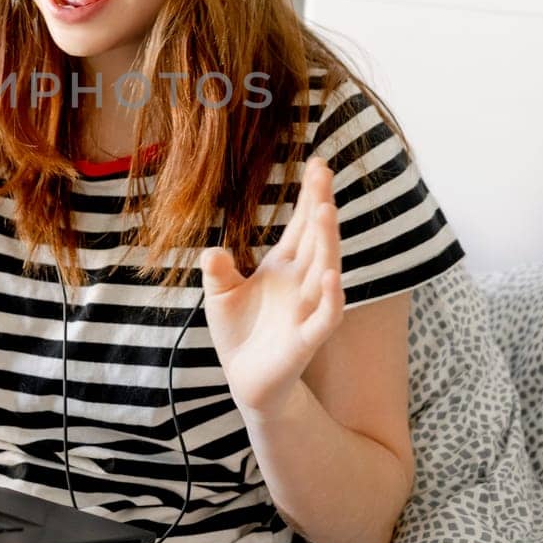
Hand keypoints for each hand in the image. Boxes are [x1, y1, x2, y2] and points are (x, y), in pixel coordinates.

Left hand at [199, 156, 344, 418]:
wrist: (246, 379)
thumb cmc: (239, 332)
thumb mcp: (220, 296)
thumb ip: (218, 272)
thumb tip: (212, 251)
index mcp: (283, 266)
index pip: (301, 225)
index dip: (310, 196)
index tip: (317, 163)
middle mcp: (301, 282)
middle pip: (316, 238)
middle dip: (320, 206)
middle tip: (323, 174)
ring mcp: (307, 308)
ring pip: (324, 269)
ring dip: (327, 242)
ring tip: (325, 210)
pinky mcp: (307, 339)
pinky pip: (326, 316)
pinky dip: (330, 297)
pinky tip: (330, 276)